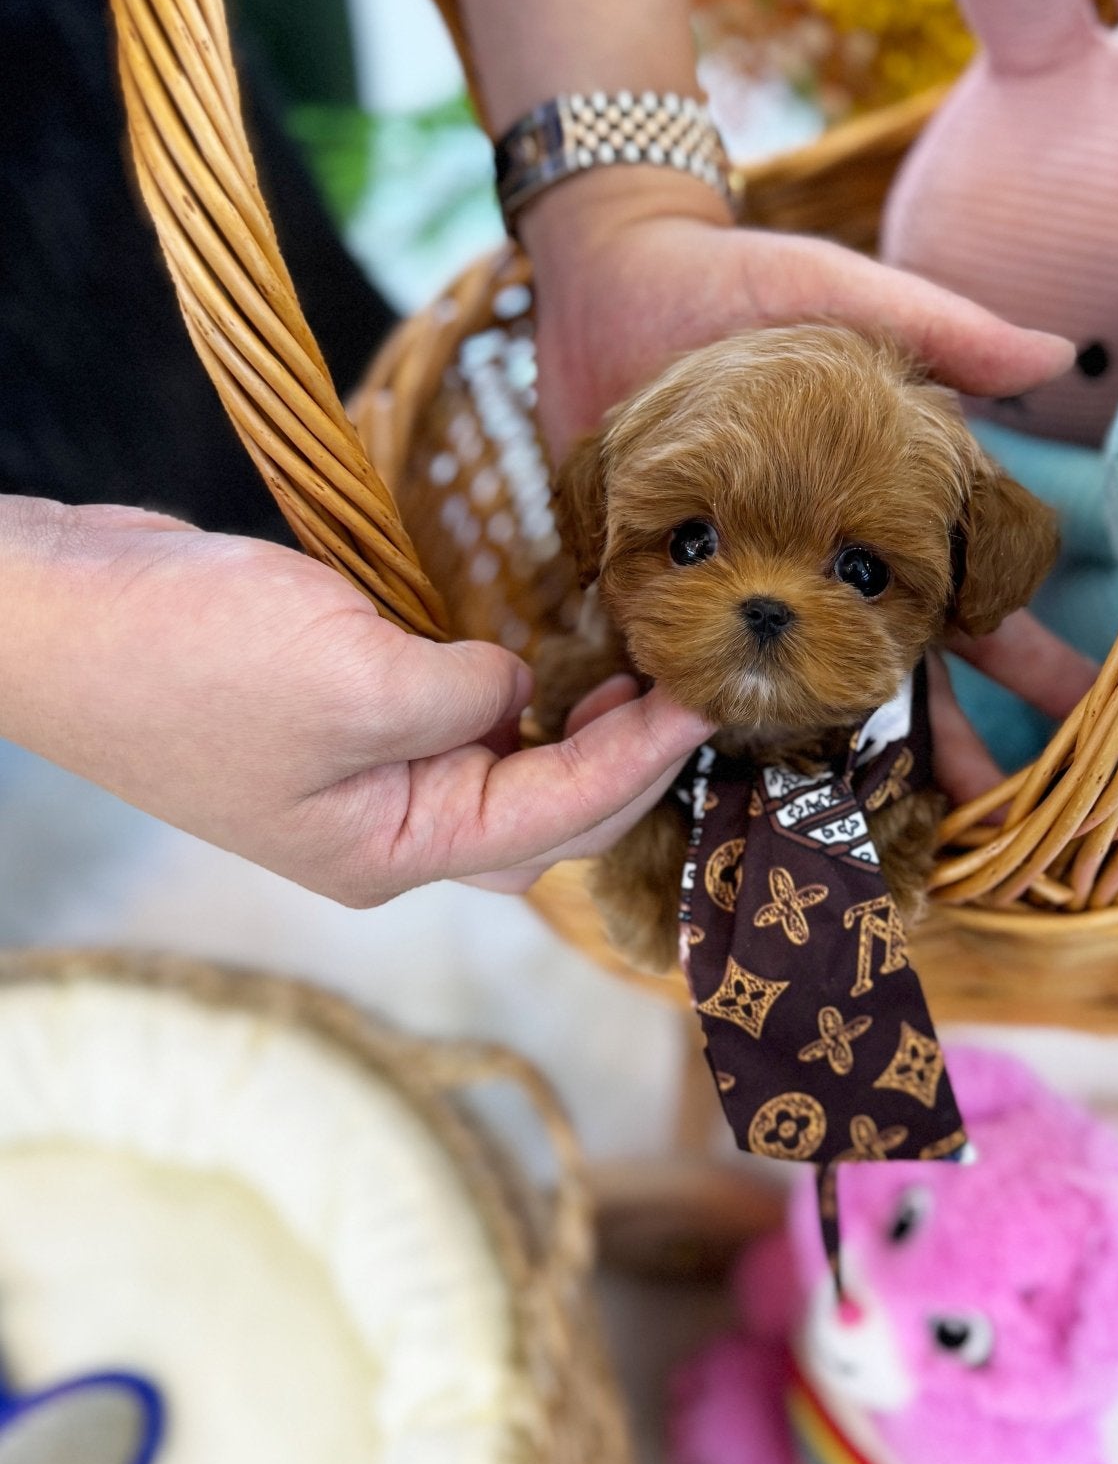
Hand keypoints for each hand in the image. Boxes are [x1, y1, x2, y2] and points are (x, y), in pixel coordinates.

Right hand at [0, 500, 710, 904]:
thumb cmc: (190, 658)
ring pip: (500, 775)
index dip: (642, 761)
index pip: (554, 820)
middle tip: (685, 690)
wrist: (60, 612)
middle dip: (623, 763)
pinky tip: (542, 658)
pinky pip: (452, 726)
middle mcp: (382, 833)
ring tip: (633, 675)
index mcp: (389, 851)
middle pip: (540, 818)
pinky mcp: (336, 722)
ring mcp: (355, 782)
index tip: (707, 702)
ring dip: (572, 732)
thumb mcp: (357, 676)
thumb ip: (466, 696)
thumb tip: (516, 688)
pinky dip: (508, 697)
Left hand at [526, 167, 1094, 803]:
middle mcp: (819, 555)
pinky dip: (704, 725)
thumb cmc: (736, 281)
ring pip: (802, 688)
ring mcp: (745, 577)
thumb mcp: (845, 293)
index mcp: (881, 500)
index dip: (1027, 654)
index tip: (1083, 714)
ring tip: (875, 828)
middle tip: (994, 813)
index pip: (974, 592)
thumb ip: (944, 331)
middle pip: (899, 667)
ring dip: (836, 756)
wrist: (607, 282)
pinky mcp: (661, 583)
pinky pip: (691, 666)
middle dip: (950, 741)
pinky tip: (726, 788)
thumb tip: (1055, 355)